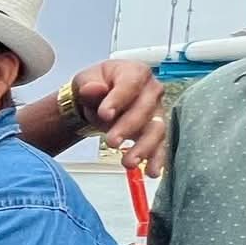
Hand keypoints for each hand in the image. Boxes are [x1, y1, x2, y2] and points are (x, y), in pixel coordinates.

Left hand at [73, 60, 167, 177]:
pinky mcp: (156, 130)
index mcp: (135, 72)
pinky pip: (160, 145)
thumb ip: (88, 85)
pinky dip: (156, 159)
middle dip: (128, 127)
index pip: (130, 84)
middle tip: (111, 142)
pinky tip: (151, 172)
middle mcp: (152, 91)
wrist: (97, 102)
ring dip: (144, 147)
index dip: (119, 99)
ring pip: (156, 130)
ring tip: (129, 163)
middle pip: (145, 109)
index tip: (105, 114)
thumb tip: (94, 89)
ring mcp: (156, 111)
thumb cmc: (94, 87)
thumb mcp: (85, 81)